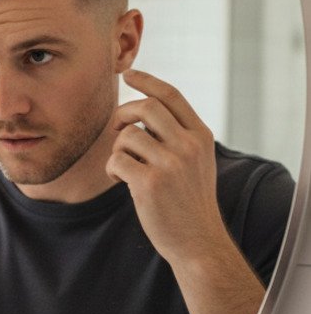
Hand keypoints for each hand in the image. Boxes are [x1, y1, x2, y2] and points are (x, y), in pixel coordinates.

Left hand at [108, 69, 226, 264]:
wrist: (197, 240)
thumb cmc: (188, 201)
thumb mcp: (195, 162)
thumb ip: (177, 136)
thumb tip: (143, 110)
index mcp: (200, 136)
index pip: (172, 96)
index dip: (148, 81)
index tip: (129, 73)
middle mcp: (188, 145)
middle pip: (145, 107)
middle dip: (122, 114)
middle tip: (116, 129)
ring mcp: (170, 164)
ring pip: (127, 135)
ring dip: (116, 149)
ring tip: (124, 167)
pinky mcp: (149, 183)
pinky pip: (116, 160)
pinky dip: (112, 169)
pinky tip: (122, 181)